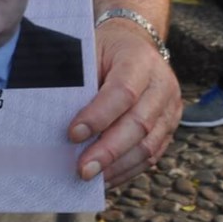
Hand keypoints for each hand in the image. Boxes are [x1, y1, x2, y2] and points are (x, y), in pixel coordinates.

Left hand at [68, 19, 181, 188]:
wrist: (134, 43)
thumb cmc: (103, 49)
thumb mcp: (89, 51)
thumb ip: (78, 80)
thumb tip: (52, 116)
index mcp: (139, 59)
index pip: (122, 92)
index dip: (98, 116)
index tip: (72, 134)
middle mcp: (161, 84)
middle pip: (139, 124)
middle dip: (108, 151)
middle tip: (82, 170)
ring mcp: (170, 108)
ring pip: (148, 146)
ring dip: (117, 167)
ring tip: (91, 178)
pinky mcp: (170, 126)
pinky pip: (153, 155)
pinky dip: (127, 170)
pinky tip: (106, 178)